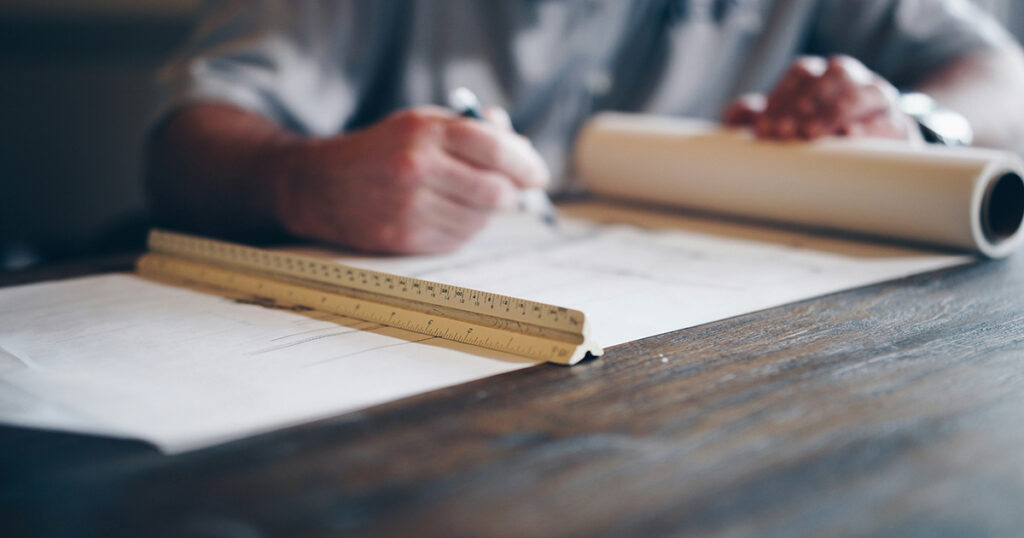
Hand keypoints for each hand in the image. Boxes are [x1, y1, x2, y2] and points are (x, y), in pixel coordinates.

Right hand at [275, 106, 549, 253]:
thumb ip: (471, 129)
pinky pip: (459, 240)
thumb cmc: (381, 150)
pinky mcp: (404, 238)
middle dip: (512, 193)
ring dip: (486, 213)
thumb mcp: (420, 123)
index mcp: (425, 132)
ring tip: (468, 198)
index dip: (526, 164)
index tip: (538, 174)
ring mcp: (411, 208)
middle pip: (496, 192)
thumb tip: (519, 144)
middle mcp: (418, 169)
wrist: (320, 184)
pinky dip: (465, 229)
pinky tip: (448, 214)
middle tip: (513, 191)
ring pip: (480, 220)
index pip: (496, 149)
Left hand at [723, 55, 921, 141]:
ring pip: (864, 92)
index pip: (802, 73)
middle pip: (833, 76)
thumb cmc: (816, 136)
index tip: (764, 127)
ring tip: (810, 134)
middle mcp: (853, 79)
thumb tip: (740, 112)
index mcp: (823, 74)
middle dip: (806, 103)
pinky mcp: (900, 125)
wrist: (871, 153)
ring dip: (834, 112)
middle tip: (783, 132)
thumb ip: (758, 117)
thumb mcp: (784, 125)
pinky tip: (850, 137)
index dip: (782, 97)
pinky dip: (870, 129)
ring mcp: (880, 98)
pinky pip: (889, 121)